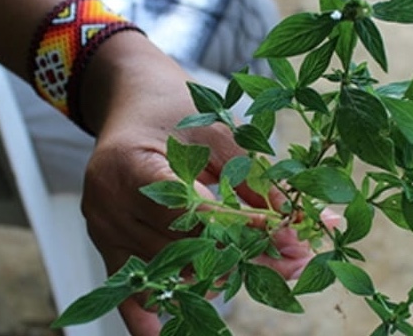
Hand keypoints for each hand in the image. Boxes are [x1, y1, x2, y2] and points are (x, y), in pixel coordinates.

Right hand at [78, 36, 327, 334]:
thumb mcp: (217, 134)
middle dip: (245, 256)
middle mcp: (108, 205)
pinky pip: (129, 290)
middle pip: (183, 250)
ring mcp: (103, 230)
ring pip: (170, 273)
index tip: (290, 237)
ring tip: (274, 267)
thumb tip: (309, 223)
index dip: (243, 229)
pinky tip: (172, 332)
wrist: (129, 100)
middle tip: (297, 258)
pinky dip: (152, 314)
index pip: (190, 212)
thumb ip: (256, 181)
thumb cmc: (172, 108)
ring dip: (223, 276)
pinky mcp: (108, 246)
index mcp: (129, 164)